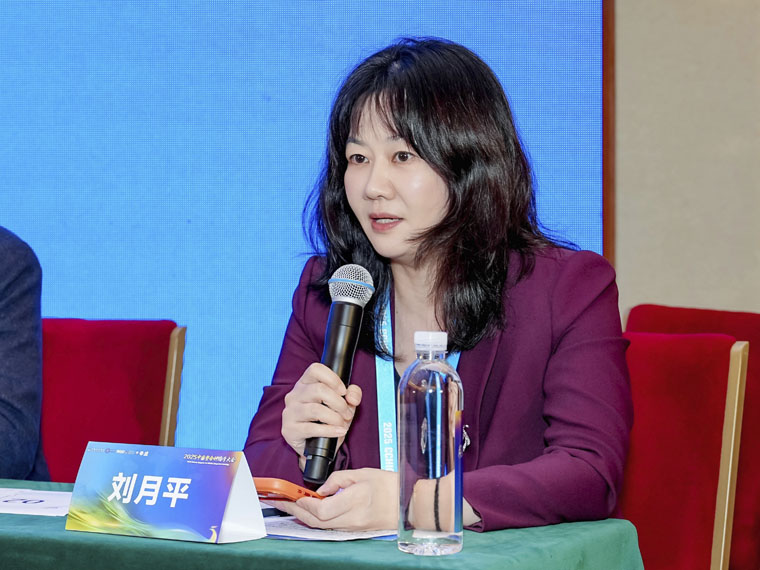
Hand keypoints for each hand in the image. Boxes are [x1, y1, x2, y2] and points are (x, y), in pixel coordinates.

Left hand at [275, 468, 397, 530]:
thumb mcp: (362, 473)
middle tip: (281, 502)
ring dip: (303, 517)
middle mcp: (352, 518)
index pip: (321, 509)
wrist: (408, 503)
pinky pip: (330, 527)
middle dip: (296, 512)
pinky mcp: (355, 530)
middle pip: (317, 522)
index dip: (304, 504)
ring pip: (321, 527)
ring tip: (290, 506)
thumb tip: (320, 489)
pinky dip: (316, 520)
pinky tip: (308, 512)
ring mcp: (353, 527)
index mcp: (355, 500)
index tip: (293, 495)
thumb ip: (338, 479)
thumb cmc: (389, 485)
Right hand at [281, 363, 361, 464]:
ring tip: (342, 424)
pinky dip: (330, 431)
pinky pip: (311, 428)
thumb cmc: (329, 420)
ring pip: (315, 409)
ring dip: (335, 418)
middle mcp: (294, 395)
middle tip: (347, 413)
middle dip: (339, 403)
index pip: (315, 369)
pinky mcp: (289, 429)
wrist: (317, 447)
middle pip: (319, 390)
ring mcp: (289, 412)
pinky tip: (339, 432)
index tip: (343, 391)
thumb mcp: (344, 404)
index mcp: (305, 383)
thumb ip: (353, 395)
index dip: (332, 378)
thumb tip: (352, 396)